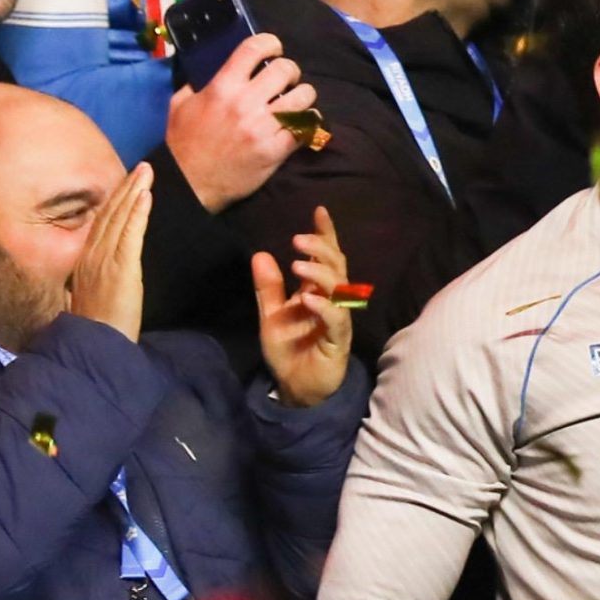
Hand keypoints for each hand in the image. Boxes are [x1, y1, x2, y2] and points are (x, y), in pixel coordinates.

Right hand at [70, 163, 151, 341]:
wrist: (97, 345)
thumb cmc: (98, 326)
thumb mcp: (92, 295)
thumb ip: (96, 276)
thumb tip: (105, 266)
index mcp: (85, 262)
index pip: (101, 224)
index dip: (115, 201)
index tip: (127, 182)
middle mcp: (91, 256)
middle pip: (109, 215)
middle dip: (126, 188)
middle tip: (142, 167)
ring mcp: (105, 261)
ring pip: (119, 219)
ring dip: (133, 192)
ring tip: (146, 172)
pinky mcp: (121, 269)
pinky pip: (130, 235)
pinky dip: (137, 213)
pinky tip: (145, 196)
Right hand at [166, 33, 313, 212]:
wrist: (189, 184)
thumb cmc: (183, 143)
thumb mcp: (180, 106)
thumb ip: (196, 83)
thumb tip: (210, 68)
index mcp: (222, 87)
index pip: (254, 48)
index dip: (270, 43)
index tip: (273, 49)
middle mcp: (245, 102)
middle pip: (286, 69)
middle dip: (289, 71)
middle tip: (284, 80)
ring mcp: (263, 126)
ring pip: (304, 95)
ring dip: (302, 96)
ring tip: (294, 101)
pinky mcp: (276, 149)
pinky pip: (307, 126)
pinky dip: (308, 121)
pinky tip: (301, 122)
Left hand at [254, 207, 354, 407]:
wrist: (296, 388)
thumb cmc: (289, 350)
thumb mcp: (270, 315)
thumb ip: (268, 288)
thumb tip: (260, 253)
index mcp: (318, 291)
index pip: (326, 257)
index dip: (325, 234)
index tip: (319, 211)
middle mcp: (333, 301)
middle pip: (336, 267)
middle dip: (321, 249)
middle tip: (298, 240)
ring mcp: (338, 319)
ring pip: (340, 289)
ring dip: (320, 274)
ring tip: (298, 265)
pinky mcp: (338, 340)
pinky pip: (336, 319)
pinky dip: (323, 307)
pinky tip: (307, 299)